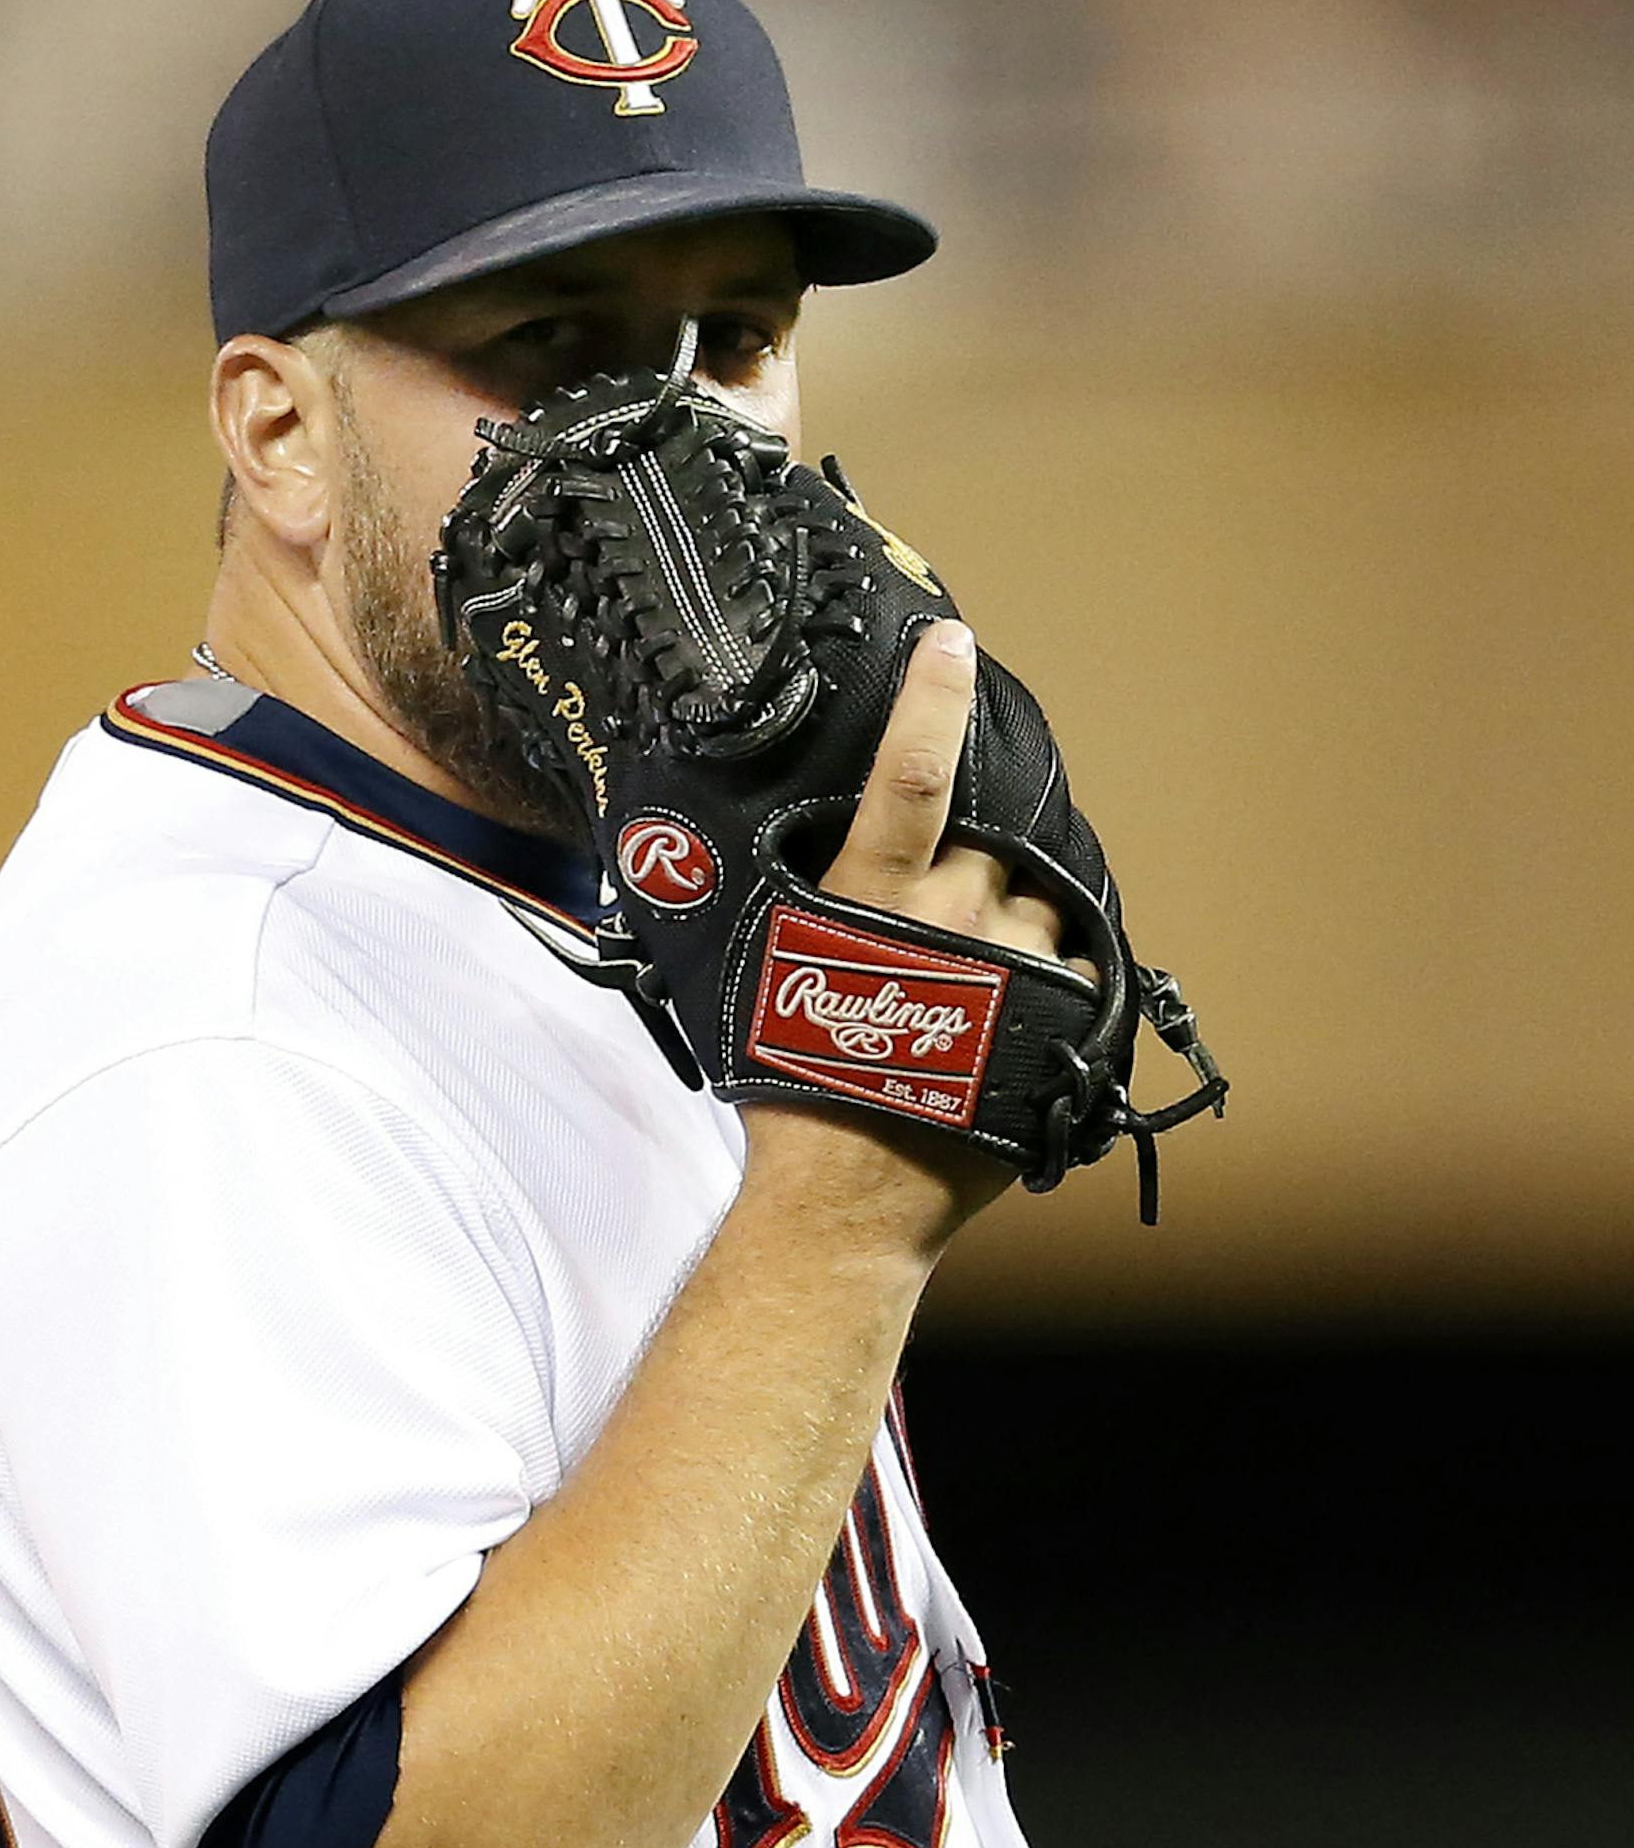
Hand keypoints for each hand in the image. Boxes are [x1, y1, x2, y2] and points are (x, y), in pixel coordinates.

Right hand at [739, 620, 1064, 1252]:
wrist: (849, 1205)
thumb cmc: (796, 1097)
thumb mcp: (779, 980)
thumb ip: (826, 910)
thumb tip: (849, 869)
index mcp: (869, 895)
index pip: (909, 775)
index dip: (934, 700)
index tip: (954, 641)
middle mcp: (950, 915)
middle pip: (991, 845)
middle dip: (976, 871)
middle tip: (940, 930)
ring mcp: (1013, 965)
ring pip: (1036, 905)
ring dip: (1013, 928)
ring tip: (969, 995)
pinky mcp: (1058, 1017)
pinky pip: (1068, 968)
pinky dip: (1046, 981)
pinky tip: (1005, 1030)